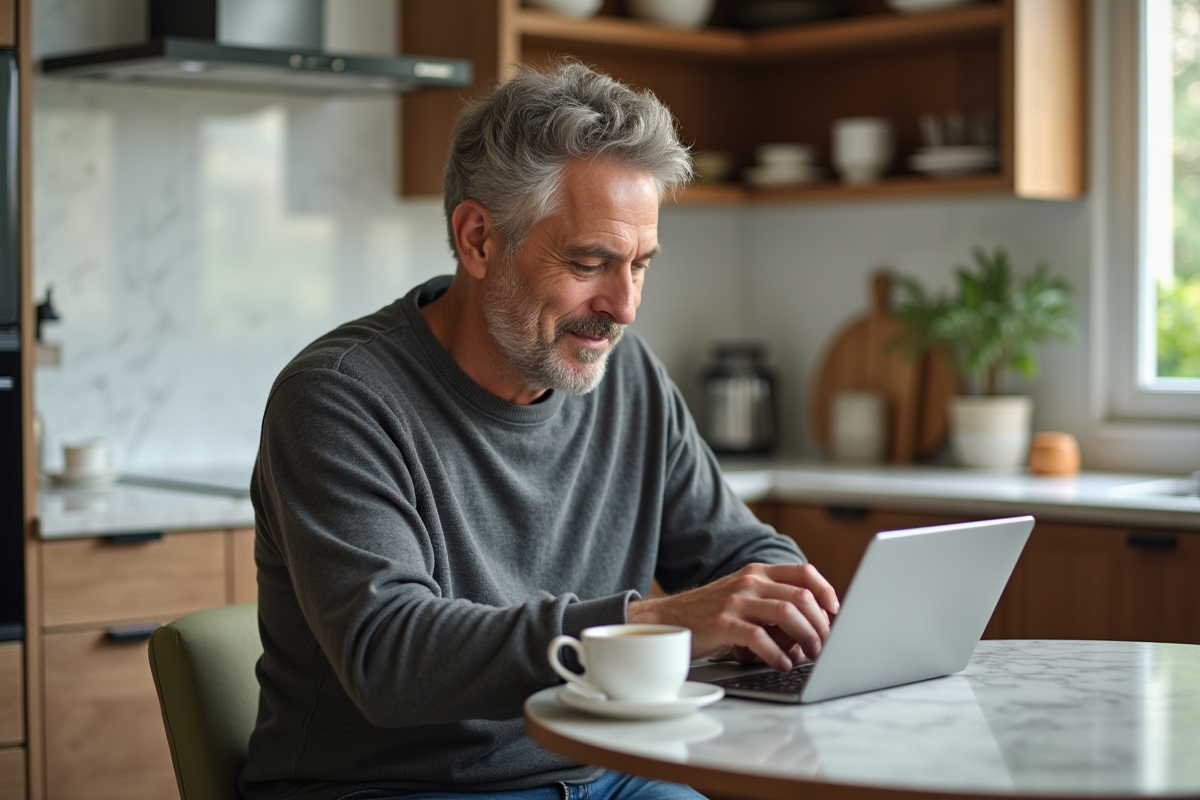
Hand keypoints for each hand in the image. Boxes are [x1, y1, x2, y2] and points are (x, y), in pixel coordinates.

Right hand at [627, 563, 839, 671]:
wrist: (665, 620)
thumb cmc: (708, 615)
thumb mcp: (741, 596)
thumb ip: (771, 601)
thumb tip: (814, 625)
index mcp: (757, 572)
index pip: (804, 572)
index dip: (827, 591)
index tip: (836, 612)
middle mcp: (748, 581)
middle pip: (802, 597)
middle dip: (822, 625)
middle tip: (827, 646)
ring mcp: (735, 601)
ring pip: (787, 614)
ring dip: (807, 639)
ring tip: (811, 657)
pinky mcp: (722, 624)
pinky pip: (761, 639)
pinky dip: (778, 655)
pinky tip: (782, 664)